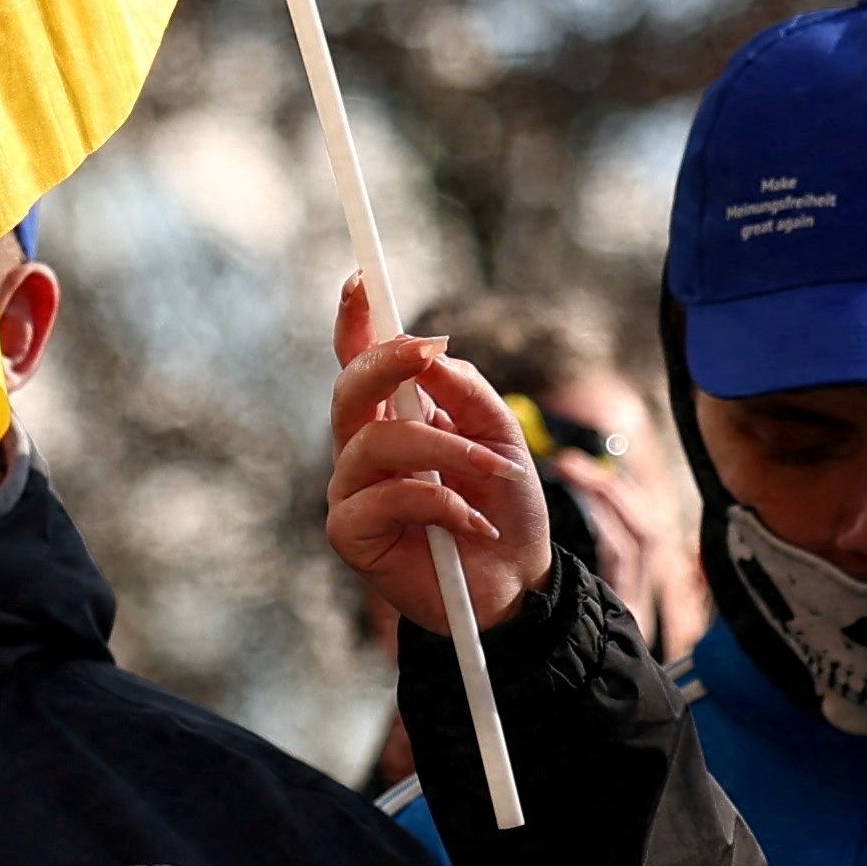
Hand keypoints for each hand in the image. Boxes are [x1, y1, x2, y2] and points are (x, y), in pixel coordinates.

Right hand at [321, 287, 557, 639]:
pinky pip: (382, 498)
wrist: (516, 587)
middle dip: (387, 361)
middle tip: (429, 351)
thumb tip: (431, 354)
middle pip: (349, 390)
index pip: (362, 363)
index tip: (362, 278)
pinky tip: (473, 522)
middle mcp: (365, 450)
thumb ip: (467, 393)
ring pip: (374, 443)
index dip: (355, 321)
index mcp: (396, 419)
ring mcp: (353, 491)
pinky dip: (438, 503)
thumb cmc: (505, 510)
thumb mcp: (503, 439)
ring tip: (490, 470)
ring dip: (442, 448)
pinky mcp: (351, 534)